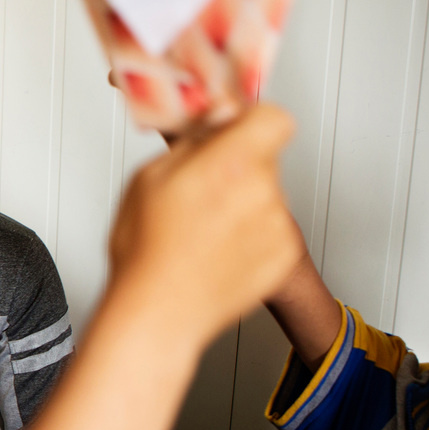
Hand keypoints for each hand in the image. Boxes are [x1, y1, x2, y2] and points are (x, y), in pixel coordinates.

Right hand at [106, 103, 302, 344]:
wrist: (158, 314)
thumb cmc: (146, 253)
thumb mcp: (148, 178)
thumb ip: (193, 139)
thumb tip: (218, 116)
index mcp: (229, 164)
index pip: (273, 118)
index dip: (253, 121)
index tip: (234, 130)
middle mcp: (261, 191)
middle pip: (264, 157)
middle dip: (237, 165)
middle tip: (201, 190)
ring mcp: (276, 225)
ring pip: (265, 194)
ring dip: (242, 202)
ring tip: (204, 229)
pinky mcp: (282, 254)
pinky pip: (271, 228)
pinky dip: (250, 235)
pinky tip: (217, 249)